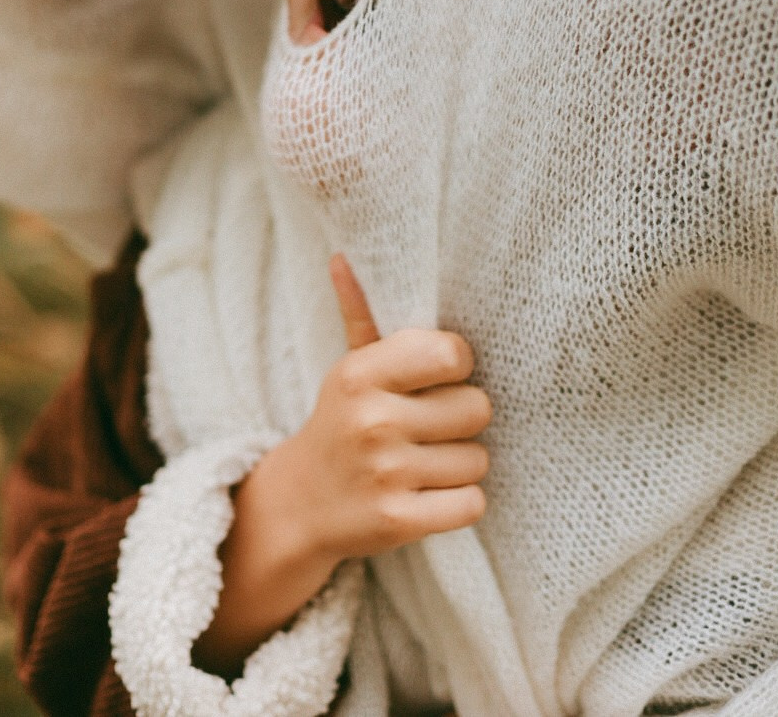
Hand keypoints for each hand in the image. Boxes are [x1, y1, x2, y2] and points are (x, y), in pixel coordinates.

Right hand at [193, 257, 489, 676]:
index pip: (453, 353)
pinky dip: (461, 502)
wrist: (299, 504)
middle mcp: (373, 420)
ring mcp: (385, 473)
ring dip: (461, 464)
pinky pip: (472, 503)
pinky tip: (430, 495)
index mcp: (362, 373)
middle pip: (476, 408)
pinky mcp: (398, 521)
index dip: (456, 367)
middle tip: (431, 427)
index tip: (439, 378)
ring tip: (426, 462)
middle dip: (462, 419)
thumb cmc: (341, 423)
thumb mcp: (349, 369)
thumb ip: (359, 313)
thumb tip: (341, 257)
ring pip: (478, 459)